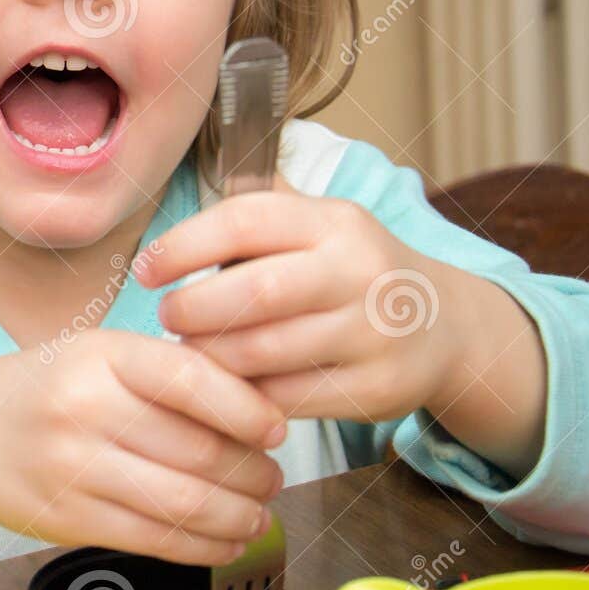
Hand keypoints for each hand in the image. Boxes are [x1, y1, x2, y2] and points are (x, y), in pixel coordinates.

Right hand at [0, 329, 288, 566]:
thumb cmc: (46, 390)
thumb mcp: (98, 354)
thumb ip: (167, 372)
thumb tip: (258, 408)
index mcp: (101, 355)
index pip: (192, 379)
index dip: (248, 409)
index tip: (278, 429)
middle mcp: (84, 408)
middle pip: (197, 449)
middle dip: (252, 472)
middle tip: (272, 478)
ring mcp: (71, 467)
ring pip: (182, 502)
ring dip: (237, 516)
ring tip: (258, 514)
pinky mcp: (66, 518)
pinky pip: (153, 540)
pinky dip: (202, 547)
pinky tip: (224, 541)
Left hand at [135, 175, 471, 424]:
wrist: (442, 326)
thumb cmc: (349, 271)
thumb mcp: (317, 225)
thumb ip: (254, 214)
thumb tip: (171, 191)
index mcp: (334, 221)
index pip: (244, 221)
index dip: (183, 246)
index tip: (145, 269)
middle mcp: (359, 271)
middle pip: (255, 292)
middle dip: (194, 309)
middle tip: (168, 316)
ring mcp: (373, 332)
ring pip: (266, 352)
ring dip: (212, 357)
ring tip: (190, 351)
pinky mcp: (377, 387)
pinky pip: (288, 398)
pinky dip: (246, 396)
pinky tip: (228, 387)